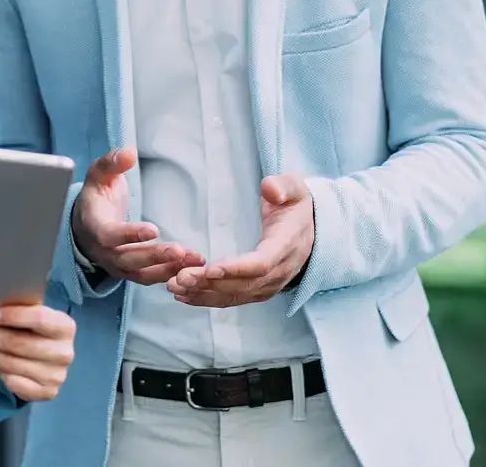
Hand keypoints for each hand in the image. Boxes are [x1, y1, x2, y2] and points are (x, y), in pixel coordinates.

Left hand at [0, 303, 75, 400]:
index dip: (14, 316)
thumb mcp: (34, 315)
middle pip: (19, 344)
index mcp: (64, 326)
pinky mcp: (47, 393)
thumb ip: (20, 311)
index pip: (40, 318)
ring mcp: (57, 375)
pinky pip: (15, 384)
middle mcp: (64, 352)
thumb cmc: (36, 329)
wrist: (51, 357)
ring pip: (11, 364)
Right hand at [71, 148, 203, 283]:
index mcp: (94, 226)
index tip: (153, 229)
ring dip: (168, 268)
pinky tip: (192, 266)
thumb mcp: (98, 173)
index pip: (110, 235)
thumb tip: (129, 153)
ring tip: (194, 260)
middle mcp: (104, 252)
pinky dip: (170, 273)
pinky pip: (150, 277)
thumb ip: (111, 162)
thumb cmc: (95, 194)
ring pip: (142, 273)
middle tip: (180, 250)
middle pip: (129, 260)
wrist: (85, 222)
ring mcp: (117, 265)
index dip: (130, 235)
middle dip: (155, 256)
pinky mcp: (131, 272)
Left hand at [167, 174, 314, 307]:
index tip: (210, 268)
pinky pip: (234, 298)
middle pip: (243, 284)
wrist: (311, 227)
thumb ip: (283, 186)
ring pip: (236, 295)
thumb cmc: (295, 204)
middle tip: (179, 278)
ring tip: (175, 287)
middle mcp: (279, 271)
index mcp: (286, 246)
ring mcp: (270, 284)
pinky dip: (209, 299)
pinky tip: (185, 295)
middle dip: (210, 284)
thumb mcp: (295, 188)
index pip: (262, 263)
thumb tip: (270, 189)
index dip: (237, 268)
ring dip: (204, 294)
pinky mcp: (259, 289)